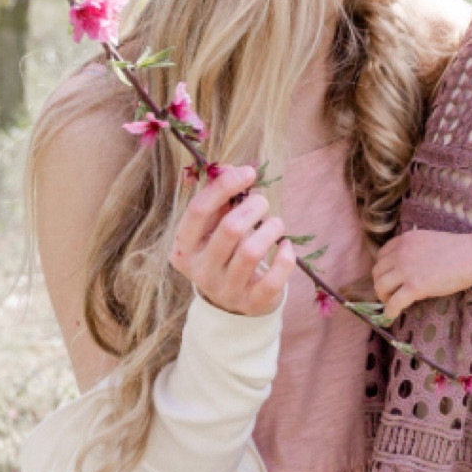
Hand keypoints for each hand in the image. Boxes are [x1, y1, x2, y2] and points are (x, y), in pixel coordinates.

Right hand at [169, 164, 294, 316]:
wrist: (234, 302)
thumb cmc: (226, 251)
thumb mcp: (215, 226)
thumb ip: (219, 197)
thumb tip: (227, 168)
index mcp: (185, 249)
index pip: (198, 211)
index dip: (225, 185)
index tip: (249, 172)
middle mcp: (200, 272)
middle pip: (230, 229)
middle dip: (254, 207)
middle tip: (262, 203)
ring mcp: (225, 290)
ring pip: (251, 251)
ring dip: (271, 227)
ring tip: (274, 223)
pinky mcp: (251, 303)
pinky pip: (273, 278)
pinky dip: (286, 256)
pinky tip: (286, 246)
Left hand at [372, 227, 471, 317]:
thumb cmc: (456, 248)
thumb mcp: (428, 240)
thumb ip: (412, 249)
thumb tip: (403, 265)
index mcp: (405, 239)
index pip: (381, 255)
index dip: (383, 268)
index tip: (388, 277)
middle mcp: (401, 252)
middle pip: (377, 271)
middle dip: (380, 283)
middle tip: (389, 292)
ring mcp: (406, 269)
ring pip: (380, 286)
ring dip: (382, 297)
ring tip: (391, 303)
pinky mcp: (414, 286)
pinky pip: (393, 302)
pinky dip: (389, 311)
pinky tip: (392, 315)